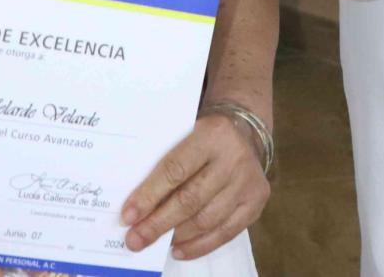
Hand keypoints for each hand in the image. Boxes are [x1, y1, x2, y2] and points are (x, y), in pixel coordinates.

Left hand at [120, 110, 270, 260]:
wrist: (244, 134)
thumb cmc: (203, 138)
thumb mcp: (185, 134)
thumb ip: (165, 161)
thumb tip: (137, 206)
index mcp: (212, 133)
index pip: (175, 169)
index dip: (149, 195)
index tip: (127, 216)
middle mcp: (234, 157)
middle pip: (190, 199)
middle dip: (158, 223)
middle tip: (135, 239)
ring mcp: (248, 181)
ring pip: (207, 219)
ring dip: (176, 236)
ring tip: (154, 244)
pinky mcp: (256, 202)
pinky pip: (225, 233)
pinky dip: (199, 245)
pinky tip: (179, 249)